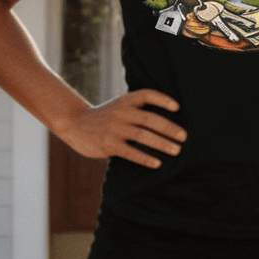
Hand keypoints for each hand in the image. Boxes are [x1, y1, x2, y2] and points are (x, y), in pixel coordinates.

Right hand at [54, 90, 185, 168]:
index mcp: (125, 101)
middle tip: (184, 137)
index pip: (146, 95)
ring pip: (143, 136)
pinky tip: (157, 163)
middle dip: (169, 128)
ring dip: (162, 143)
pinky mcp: (108, 144)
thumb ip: (136, 110)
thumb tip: (166, 122)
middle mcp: (120, 112)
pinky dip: (146, 158)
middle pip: (150, 118)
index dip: (162, 99)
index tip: (177, 107)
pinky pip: (131, 152)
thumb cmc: (104, 118)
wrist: (75, 124)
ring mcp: (114, 128)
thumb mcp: (118, 107)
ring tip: (176, 150)